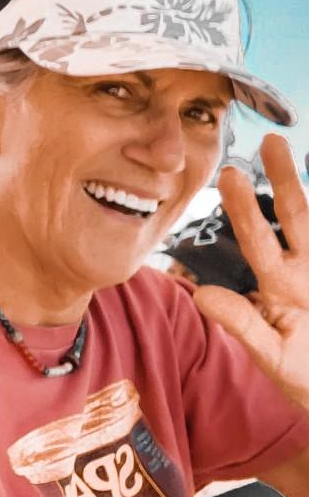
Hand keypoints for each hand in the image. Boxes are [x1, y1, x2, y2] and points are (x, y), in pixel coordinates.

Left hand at [194, 134, 308, 410]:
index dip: (243, 207)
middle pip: (296, 215)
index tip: (227, 173)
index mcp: (280, 285)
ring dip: (307, 187)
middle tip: (269, 139)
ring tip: (291, 149)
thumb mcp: (274, 356)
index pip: (257, 238)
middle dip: (283, 178)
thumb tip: (199, 294)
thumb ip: (242, 324)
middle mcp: (308, 270)